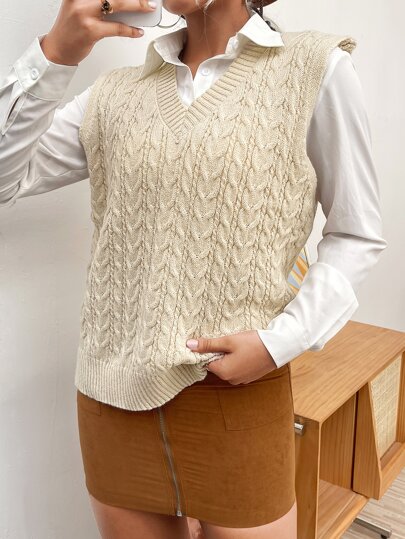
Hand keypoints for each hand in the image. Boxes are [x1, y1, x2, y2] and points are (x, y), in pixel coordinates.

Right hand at [40, 0, 155, 65]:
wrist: (56, 49)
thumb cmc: (71, 29)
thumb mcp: (80, 8)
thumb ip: (98, 3)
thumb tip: (125, 4)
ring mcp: (84, 14)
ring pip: (117, 5)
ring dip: (136, 6)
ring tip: (148, 8)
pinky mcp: (90, 31)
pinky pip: (116, 28)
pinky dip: (130, 30)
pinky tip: (138, 31)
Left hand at [186, 330, 278, 384]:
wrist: (278, 347)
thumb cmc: (252, 343)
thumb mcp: (228, 341)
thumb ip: (208, 345)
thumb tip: (189, 345)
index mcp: (223, 372)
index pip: (206, 361)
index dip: (210, 349)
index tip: (220, 341)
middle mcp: (230, 379)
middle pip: (217, 364)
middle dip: (221, 353)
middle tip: (231, 342)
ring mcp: (241, 380)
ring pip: (228, 366)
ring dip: (230, 356)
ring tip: (240, 346)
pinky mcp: (250, 377)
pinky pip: (238, 368)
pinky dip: (240, 360)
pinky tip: (247, 351)